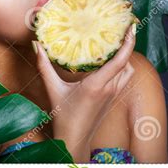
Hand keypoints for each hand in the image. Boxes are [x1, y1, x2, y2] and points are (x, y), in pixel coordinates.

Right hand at [32, 23, 136, 160]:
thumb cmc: (63, 116)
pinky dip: (121, 68)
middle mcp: (109, 88)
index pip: (120, 61)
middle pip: (127, 63)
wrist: (74, 139)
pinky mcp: (113, 99)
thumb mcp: (52, 88)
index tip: (131, 28)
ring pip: (128, 71)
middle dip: (127, 46)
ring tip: (114, 46)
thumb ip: (44, 65)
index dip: (128, 43)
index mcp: (97, 85)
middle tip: (120, 31)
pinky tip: (109, 63)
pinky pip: (124, 79)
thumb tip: (36, 44)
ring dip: (125, 58)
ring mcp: (113, 94)